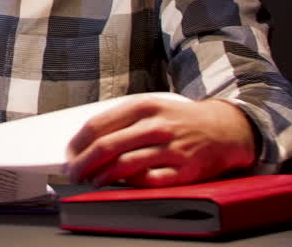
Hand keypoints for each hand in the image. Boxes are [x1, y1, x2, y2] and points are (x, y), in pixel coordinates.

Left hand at [66, 96, 257, 187]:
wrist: (223, 128)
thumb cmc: (178, 119)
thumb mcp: (149, 107)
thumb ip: (120, 120)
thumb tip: (85, 141)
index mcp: (142, 106)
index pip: (97, 125)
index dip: (77, 143)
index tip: (69, 154)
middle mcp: (155, 126)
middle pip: (106, 146)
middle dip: (83, 163)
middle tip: (73, 173)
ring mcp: (170, 149)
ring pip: (124, 165)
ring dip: (101, 176)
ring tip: (92, 180)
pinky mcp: (184, 170)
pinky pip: (148, 180)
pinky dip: (129, 183)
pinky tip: (120, 184)